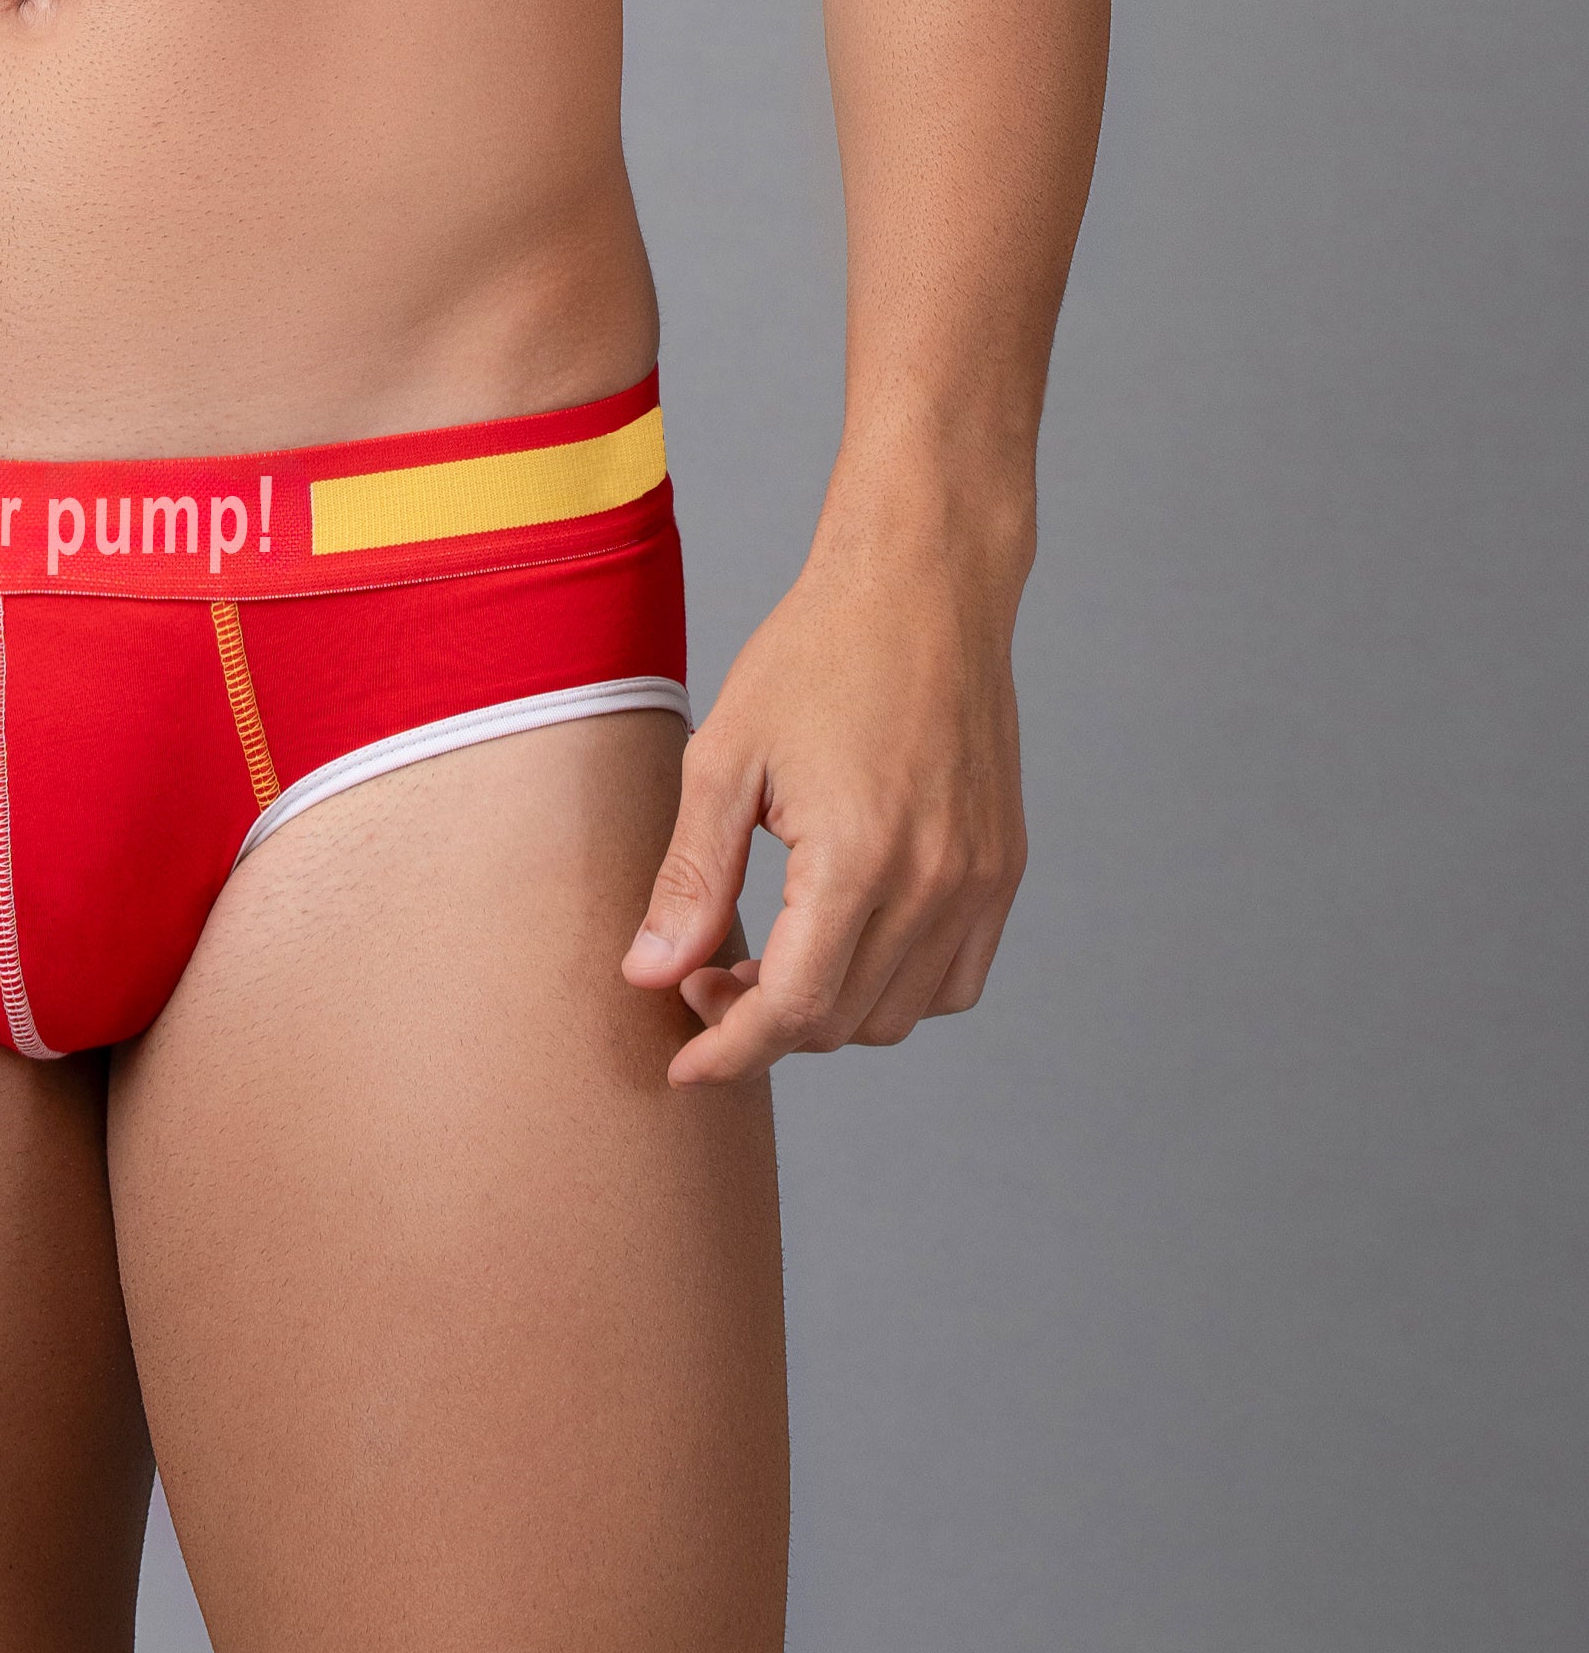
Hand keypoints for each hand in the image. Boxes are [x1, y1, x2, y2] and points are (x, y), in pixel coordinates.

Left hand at [622, 504, 1028, 1084]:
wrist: (923, 586)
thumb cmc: (816, 653)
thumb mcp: (725, 756)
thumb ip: (691, 877)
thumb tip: (649, 975)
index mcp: (860, 857)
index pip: (793, 1009)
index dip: (730, 1051)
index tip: (683, 1066)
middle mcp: (935, 882)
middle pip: (842, 1022)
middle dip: (762, 1024)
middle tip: (704, 973)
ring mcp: (980, 880)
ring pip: (898, 1015)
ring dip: (827, 1012)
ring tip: (769, 956)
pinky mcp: (1004, 867)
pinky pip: (954, 980)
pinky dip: (895, 989)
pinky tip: (842, 941)